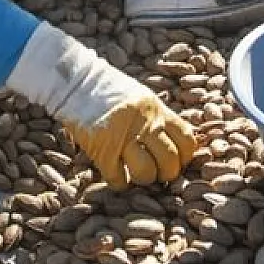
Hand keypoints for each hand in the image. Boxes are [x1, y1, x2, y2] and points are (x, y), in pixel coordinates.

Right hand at [4, 23, 197, 186]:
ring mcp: (122, 137)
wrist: (76, 80)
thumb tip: (172, 143)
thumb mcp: (140, 97)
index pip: (187, 140)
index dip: (185, 157)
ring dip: (143, 179)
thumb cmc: (108, 89)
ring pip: (146, 173)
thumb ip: (156, 118)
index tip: (177, 161)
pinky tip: (116, 174)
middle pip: (170, 161)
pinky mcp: (101, 150)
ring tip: (136, 174)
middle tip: (157, 173)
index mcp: (156, 109)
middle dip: (167, 174)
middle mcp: (144, 124)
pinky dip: (119, 182)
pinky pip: (118, 179)